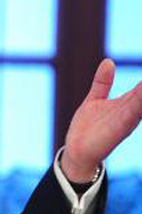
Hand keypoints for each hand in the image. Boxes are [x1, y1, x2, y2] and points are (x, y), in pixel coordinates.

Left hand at [61, 59, 141, 182]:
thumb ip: (102, 83)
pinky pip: (134, 111)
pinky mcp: (120, 126)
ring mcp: (127, 118)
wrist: (77, 152)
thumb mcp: (95, 100)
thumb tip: (108, 62)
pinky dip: (141, 100)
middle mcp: (131, 110)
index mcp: (127, 103)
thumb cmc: (88, 128)